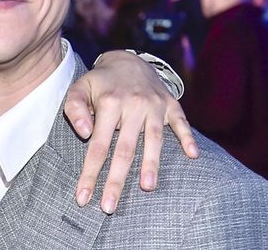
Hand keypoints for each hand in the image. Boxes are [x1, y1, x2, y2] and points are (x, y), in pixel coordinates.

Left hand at [63, 50, 197, 213]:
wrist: (128, 60)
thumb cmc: (100, 83)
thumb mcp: (79, 88)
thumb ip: (75, 109)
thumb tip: (85, 133)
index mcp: (109, 103)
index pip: (98, 145)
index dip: (90, 172)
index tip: (83, 197)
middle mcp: (134, 105)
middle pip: (125, 148)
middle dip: (116, 180)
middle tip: (109, 207)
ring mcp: (155, 104)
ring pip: (154, 139)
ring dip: (151, 164)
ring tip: (147, 187)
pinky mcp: (171, 104)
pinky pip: (181, 122)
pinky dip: (187, 137)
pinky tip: (192, 155)